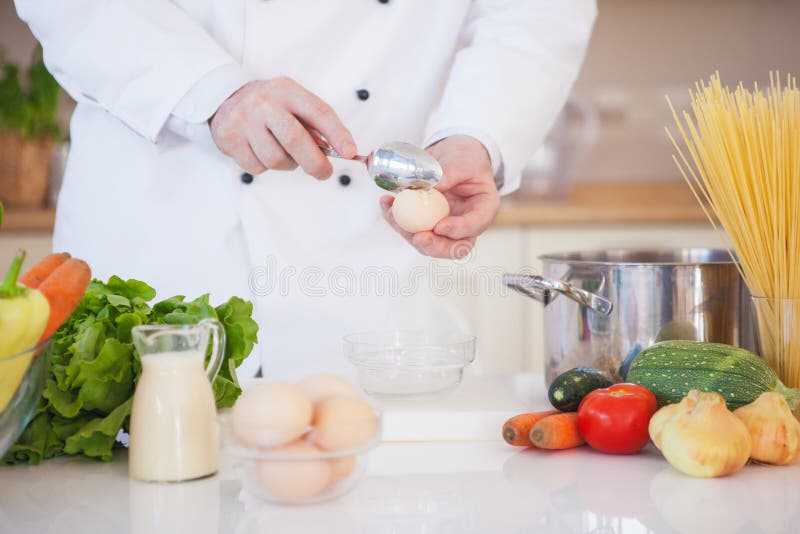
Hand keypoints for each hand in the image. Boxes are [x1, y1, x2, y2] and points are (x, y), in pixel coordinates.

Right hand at [209, 77, 356, 178]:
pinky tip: (261, 151)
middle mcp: (264, 102)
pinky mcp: (229, 138)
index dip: (337, 134)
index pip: (318, 112)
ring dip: (287, 165)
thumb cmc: (272, 107)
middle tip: (324, 173)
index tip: (350, 152)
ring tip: (283, 153)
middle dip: (315, 163)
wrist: (226, 99)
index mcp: (287, 90)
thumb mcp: (294, 104)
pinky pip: (257, 167)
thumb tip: (340, 152)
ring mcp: (244, 120)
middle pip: (295, 139)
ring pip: (276, 159)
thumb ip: (315, 125)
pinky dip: (265, 167)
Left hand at [380, 135, 499, 258]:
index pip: (475, 226)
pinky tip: (386, 203)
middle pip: (452, 246)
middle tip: (416, 236)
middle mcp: (465, 222)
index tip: (439, 226)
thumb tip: (427, 188)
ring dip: (408, 233)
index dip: (458, 230)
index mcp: (483, 208)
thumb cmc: (466, 157)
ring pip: (428, 241)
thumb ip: (449, 173)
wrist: (453, 153)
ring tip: (392, 213)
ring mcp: (444, 224)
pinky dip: (396, 219)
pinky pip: (411, 227)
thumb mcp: (463, 160)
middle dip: (433, 245)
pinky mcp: (426, 221)